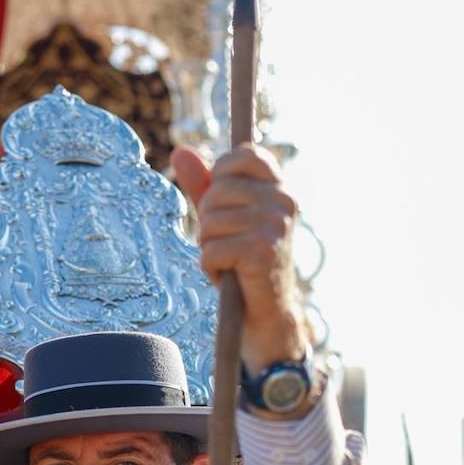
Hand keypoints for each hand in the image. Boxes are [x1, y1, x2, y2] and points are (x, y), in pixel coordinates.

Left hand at [171, 143, 303, 374]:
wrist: (266, 313)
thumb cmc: (243, 262)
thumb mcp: (223, 218)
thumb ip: (204, 185)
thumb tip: (179, 150)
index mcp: (281, 188)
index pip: (244, 154)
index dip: (221, 175)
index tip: (225, 203)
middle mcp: (284, 202)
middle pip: (218, 190)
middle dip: (209, 220)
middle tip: (226, 242)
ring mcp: (275, 226)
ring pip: (210, 222)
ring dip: (209, 247)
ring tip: (228, 261)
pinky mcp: (262, 252)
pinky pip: (211, 250)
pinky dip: (210, 267)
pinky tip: (227, 276)